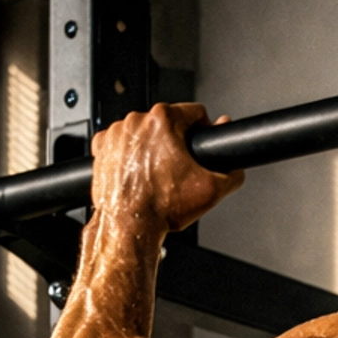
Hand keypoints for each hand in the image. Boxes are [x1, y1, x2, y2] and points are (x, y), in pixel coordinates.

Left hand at [89, 102, 243, 235]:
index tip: (199, 144)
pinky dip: (128, 154)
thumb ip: (233, 172)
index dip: (203, 129)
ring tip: (157, 173)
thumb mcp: (213, 191)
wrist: (129, 225)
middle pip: (167, 123)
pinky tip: (137, 172)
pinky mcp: (101, 147)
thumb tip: (236, 165)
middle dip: (175, 141)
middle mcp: (137, 121)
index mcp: (164, 120)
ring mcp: (116, 133)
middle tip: (179, 168)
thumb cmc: (161, 207)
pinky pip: (120, 143)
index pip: (195, 111)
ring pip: (143, 132)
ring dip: (151, 147)